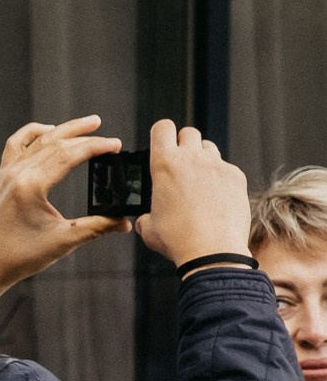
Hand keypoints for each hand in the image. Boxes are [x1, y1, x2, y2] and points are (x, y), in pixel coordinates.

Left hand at [0, 116, 124, 318]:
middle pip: (57, 143)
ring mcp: (8, 172)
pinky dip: (33, 133)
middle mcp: (18, 173)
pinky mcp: (3, 176)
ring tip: (89, 123)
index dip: (95, 147)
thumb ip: (97, 227)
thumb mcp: (64, 240)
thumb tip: (125, 223)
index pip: (69, 155)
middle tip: (108, 135)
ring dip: (65, 129)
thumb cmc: (21, 255)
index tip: (116, 145)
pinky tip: (49, 130)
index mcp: (32, 185)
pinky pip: (16, 144)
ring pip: (39, 139)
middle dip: (86, 136)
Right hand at [138, 119, 251, 271]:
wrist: (212, 252)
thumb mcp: (149, 229)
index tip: (162, 143)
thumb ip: (146, 216)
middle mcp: (191, 158)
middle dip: (184, 144)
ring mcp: (216, 165)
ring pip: (209, 148)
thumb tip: (145, 220)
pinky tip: (217, 199)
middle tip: (181, 165)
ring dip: (202, 159)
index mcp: (164, 164)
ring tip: (199, 182)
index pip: (162, 128)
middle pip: (189, 133)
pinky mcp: (236, 176)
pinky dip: (221, 179)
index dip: (161, 134)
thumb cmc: (178, 240)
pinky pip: (226, 169)